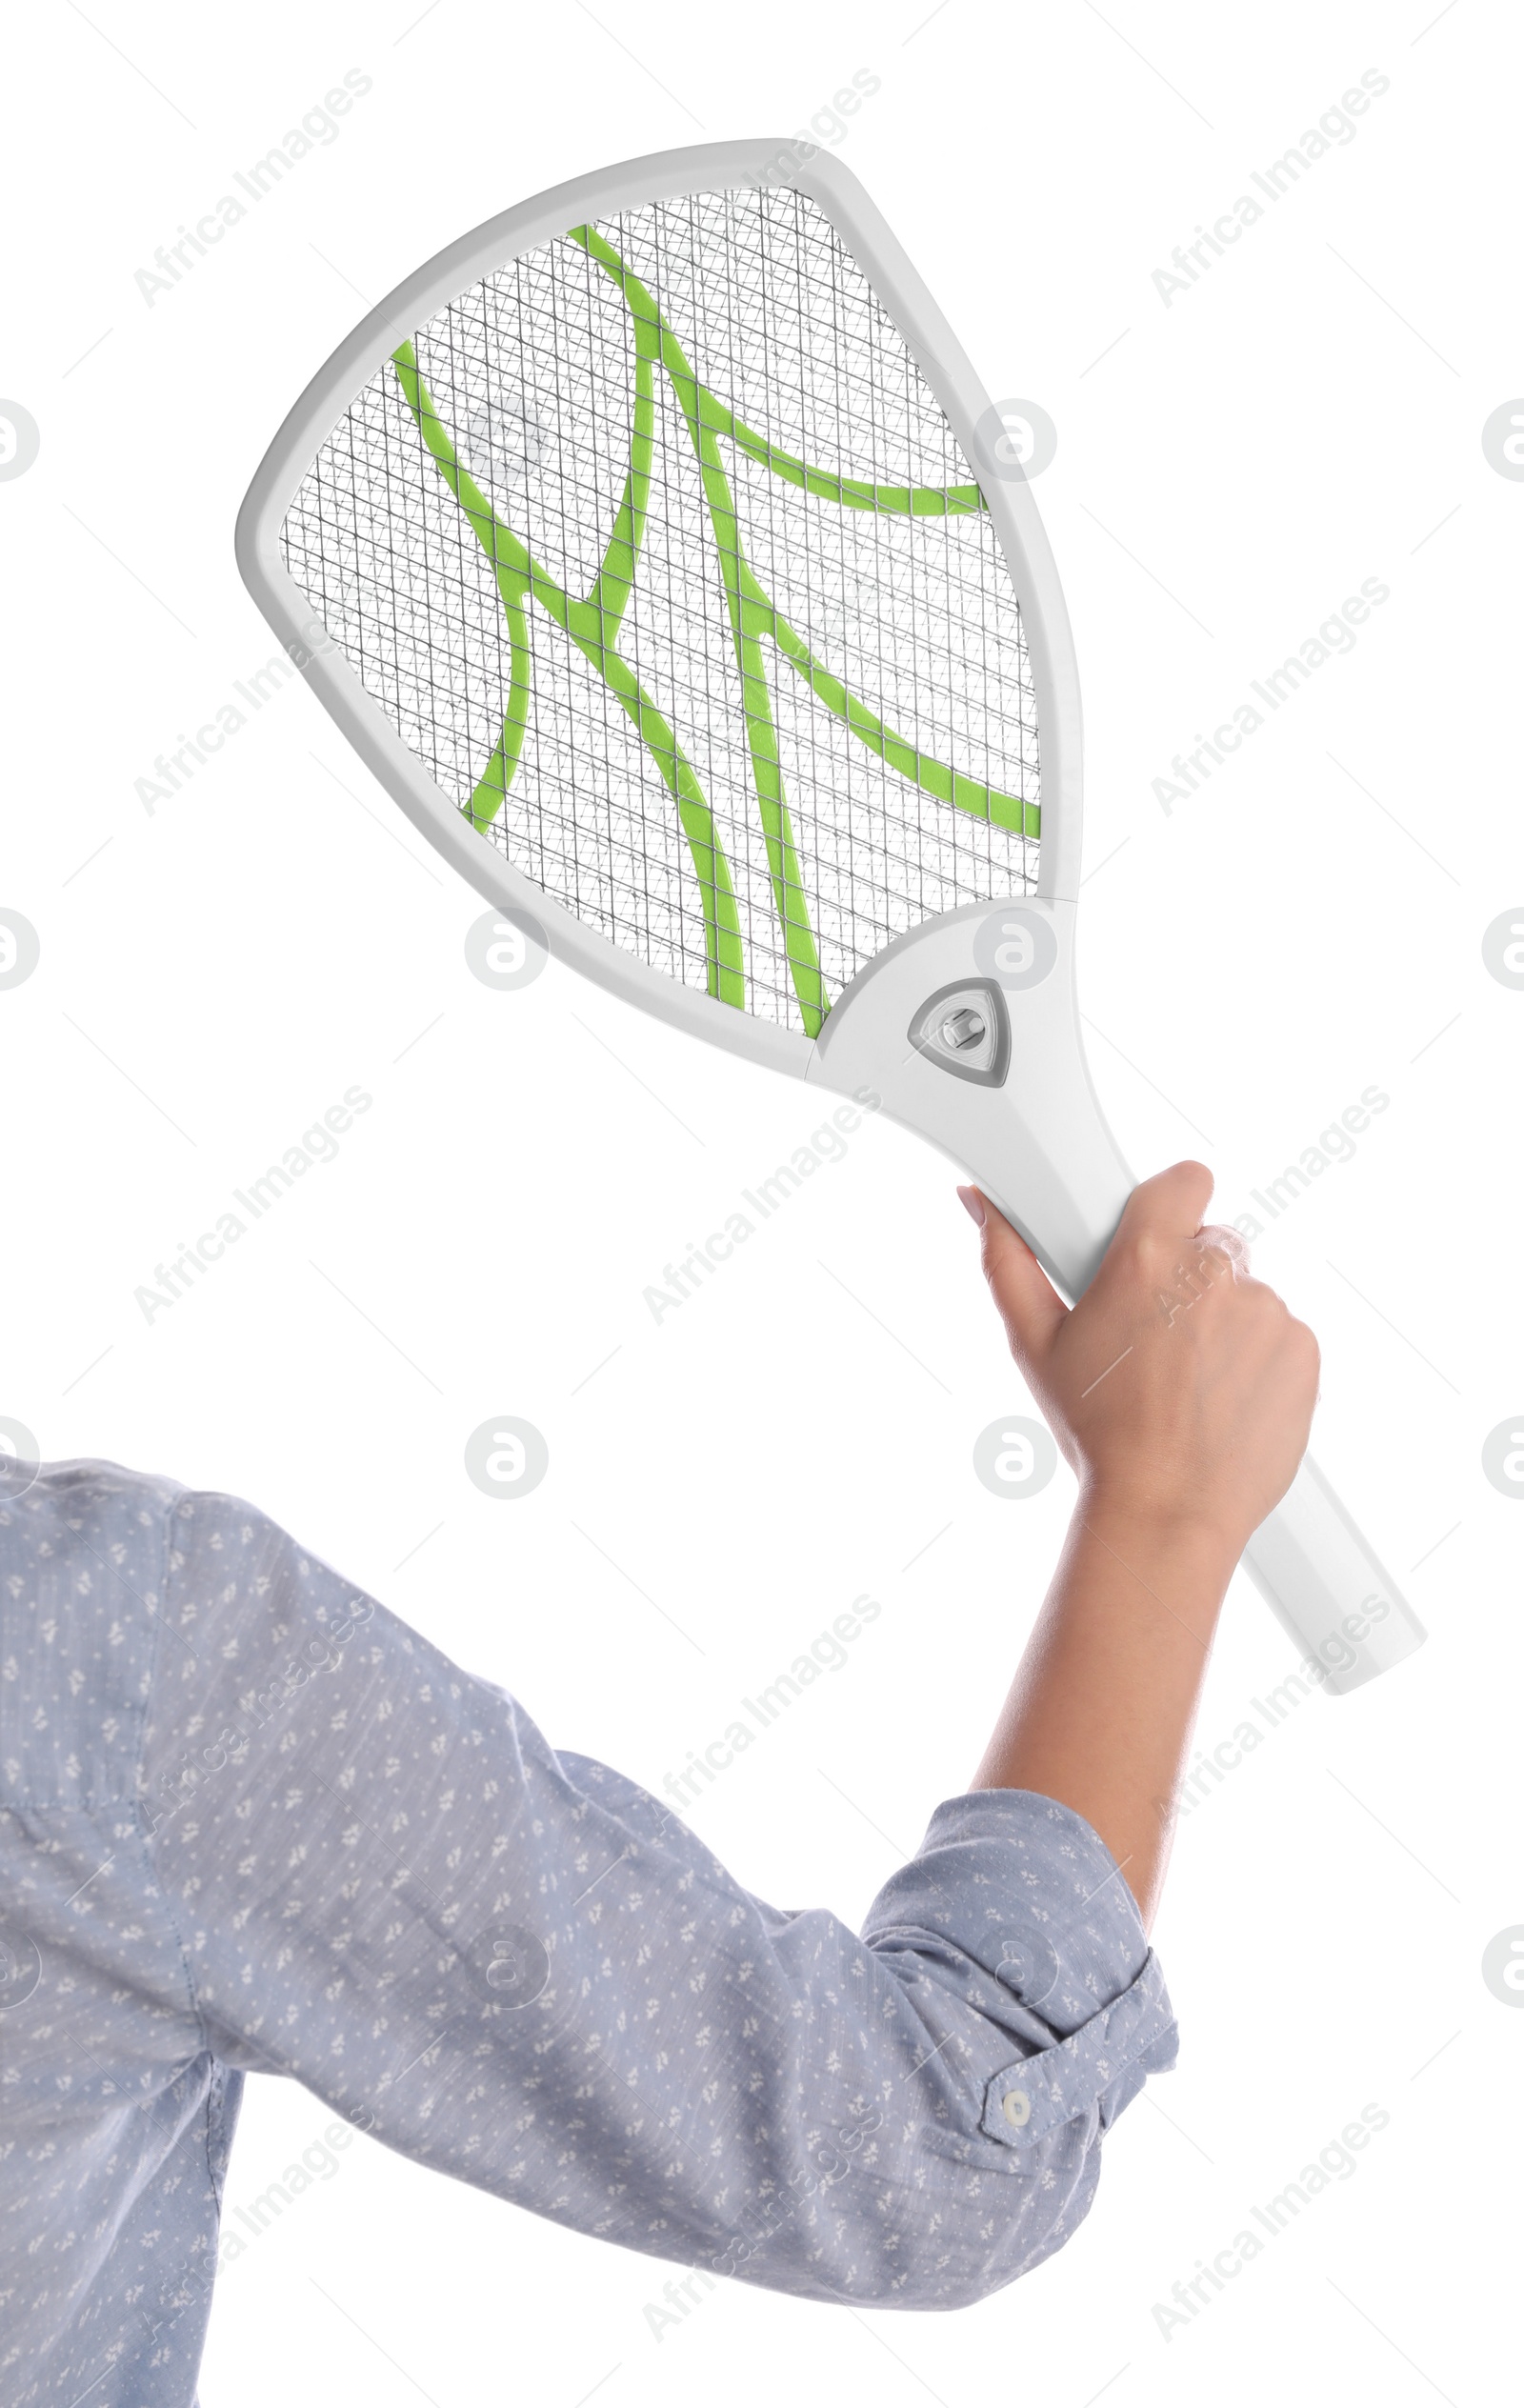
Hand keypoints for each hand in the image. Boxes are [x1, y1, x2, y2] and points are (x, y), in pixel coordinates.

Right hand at [960, 1162, 1318, 1558]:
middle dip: (1191, 1279)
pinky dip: (1261, 1361)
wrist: (1165, 1510)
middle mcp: (1214, 1274)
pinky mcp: (1303, 1351)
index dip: (1174, 1206)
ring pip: (1249, 1295)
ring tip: (1190, 1383)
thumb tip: (980, 1201)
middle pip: (1215, 1246)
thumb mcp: (1035, 1345)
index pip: (1186, 1180)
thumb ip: (1007, 1261)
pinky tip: (1224, 1399)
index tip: (1162, 1237)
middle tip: (1159, 1337)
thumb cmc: (1097, 1432)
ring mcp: (1267, 1311)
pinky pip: (1283, 1336)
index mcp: (1148, 1258)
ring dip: (1227, 1324)